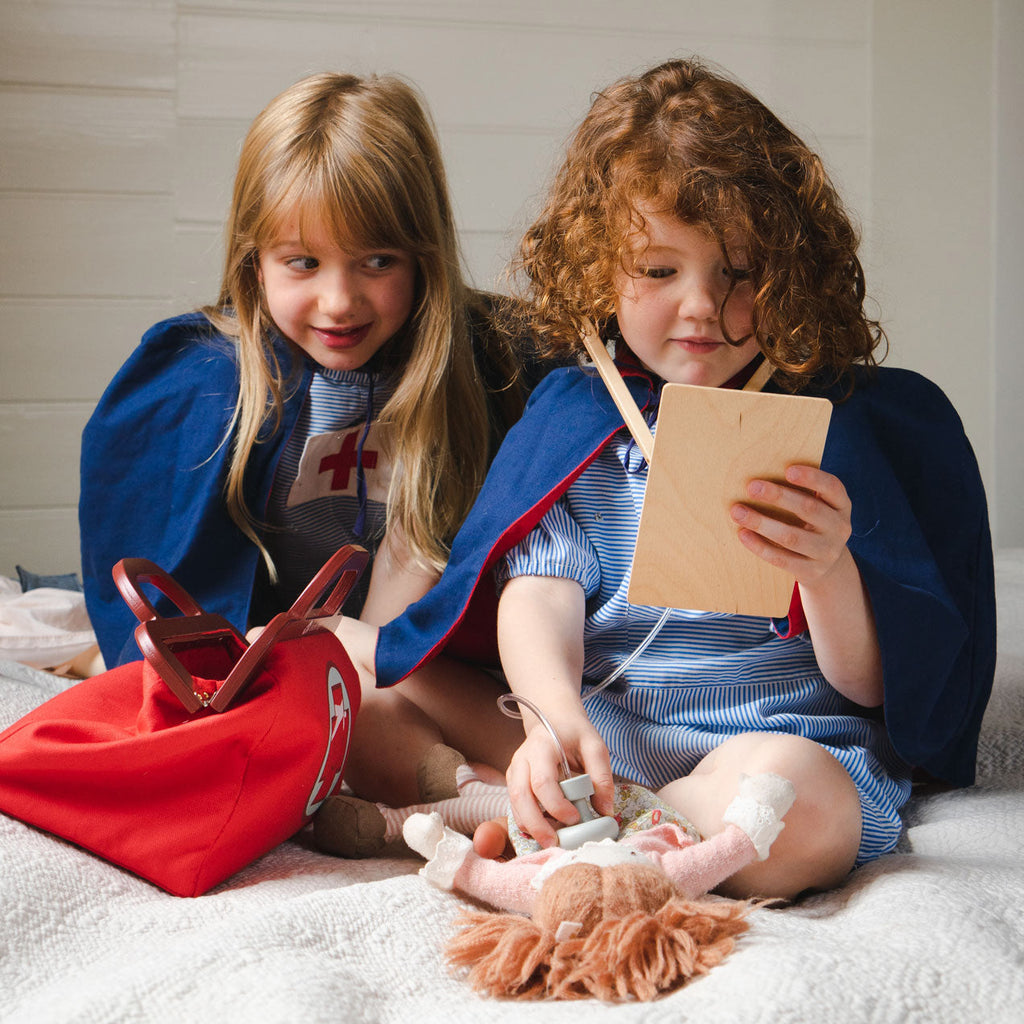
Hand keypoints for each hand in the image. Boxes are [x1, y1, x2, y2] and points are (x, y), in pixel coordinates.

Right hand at [505, 713, 613, 848]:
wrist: (553, 719)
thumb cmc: (575, 733)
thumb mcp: (595, 746)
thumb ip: (602, 777)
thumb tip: (606, 812)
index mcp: (542, 747)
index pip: (542, 781)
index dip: (556, 805)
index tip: (575, 818)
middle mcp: (522, 759)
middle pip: (520, 797)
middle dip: (536, 825)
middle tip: (554, 844)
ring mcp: (514, 770)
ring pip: (514, 804)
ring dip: (530, 826)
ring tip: (551, 842)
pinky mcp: (514, 781)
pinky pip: (516, 805)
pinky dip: (527, 821)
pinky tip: (545, 830)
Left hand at [730, 465, 851, 588]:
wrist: (827, 566)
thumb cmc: (812, 524)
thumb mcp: (818, 507)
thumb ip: (801, 492)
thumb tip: (761, 478)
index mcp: (841, 505)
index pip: (832, 487)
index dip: (812, 478)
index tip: (788, 470)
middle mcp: (839, 528)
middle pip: (809, 509)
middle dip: (778, 496)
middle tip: (752, 487)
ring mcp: (827, 552)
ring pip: (792, 537)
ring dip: (761, 523)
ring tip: (737, 511)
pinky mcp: (812, 571)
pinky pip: (782, 559)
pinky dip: (760, 546)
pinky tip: (743, 534)